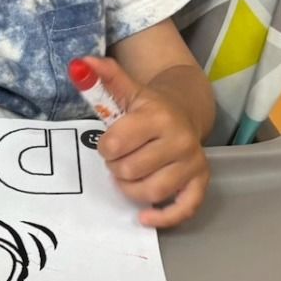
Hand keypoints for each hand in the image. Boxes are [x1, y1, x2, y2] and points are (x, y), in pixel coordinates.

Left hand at [80, 56, 210, 227]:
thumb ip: (105, 78)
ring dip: (131, 189)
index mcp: (158, 116)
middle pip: (129, 171)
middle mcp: (180, 139)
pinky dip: (162, 217)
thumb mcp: (127, 91)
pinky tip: (145, 216)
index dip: (105, 147)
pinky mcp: (200, 182)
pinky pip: (182, 210)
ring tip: (131, 176)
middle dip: (117, 167)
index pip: (115, 144)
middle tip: (122, 158)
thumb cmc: (148, 108)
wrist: (185, 112)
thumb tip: (80, 63)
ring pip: (148, 192)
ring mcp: (192, 162)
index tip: (111, 143)